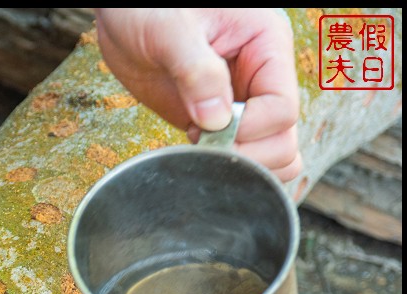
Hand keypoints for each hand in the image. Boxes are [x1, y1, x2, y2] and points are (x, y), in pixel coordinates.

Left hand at [94, 9, 301, 181]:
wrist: (123, 13)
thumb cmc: (148, 7)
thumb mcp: (171, 30)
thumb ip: (197, 71)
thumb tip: (217, 120)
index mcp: (267, 45)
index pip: (282, 109)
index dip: (248, 130)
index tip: (207, 128)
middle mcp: (261, 77)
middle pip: (282, 139)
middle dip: (245, 153)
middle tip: (199, 142)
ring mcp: (240, 103)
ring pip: (269, 154)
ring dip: (236, 164)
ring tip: (195, 146)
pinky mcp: (214, 121)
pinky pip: (236, 155)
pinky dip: (219, 166)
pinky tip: (190, 152)